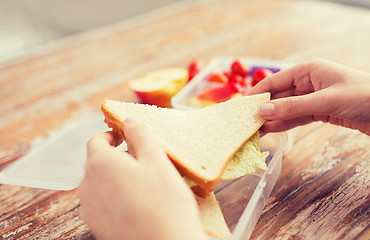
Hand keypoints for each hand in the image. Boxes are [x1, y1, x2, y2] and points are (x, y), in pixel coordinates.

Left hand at [78, 118, 206, 239]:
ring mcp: (89, 208)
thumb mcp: (157, 161)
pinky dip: (114, 196)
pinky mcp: (95, 225)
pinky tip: (136, 204)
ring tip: (142, 184)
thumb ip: (141, 135)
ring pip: (99, 182)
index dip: (112, 136)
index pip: (97, 140)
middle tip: (143, 162)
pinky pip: (101, 202)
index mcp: (100, 163)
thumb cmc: (164, 204)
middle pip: (97, 162)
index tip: (127, 138)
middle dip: (117, 157)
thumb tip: (129, 120)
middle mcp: (87, 184)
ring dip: (115, 177)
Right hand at [248, 59, 369, 134]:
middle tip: (246, 121)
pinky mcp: (320, 111)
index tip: (241, 104)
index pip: (276, 81)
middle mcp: (309, 82)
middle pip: (279, 96)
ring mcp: (314, 97)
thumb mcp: (325, 101)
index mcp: (309, 70)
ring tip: (255, 130)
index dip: (257, 93)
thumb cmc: (363, 96)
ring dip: (272, 118)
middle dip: (263, 109)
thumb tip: (263, 111)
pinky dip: (285, 124)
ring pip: (286, 108)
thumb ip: (293, 107)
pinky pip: (297, 117)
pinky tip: (272, 130)